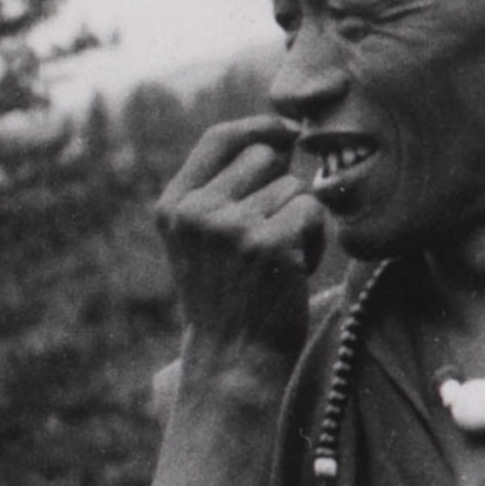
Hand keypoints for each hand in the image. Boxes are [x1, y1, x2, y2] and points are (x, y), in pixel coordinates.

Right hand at [155, 117, 328, 380]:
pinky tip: (291, 270)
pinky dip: (312, 240)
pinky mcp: (267, 243)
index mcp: (171, 206)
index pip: (219, 139)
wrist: (232, 358)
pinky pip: (311, 212)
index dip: (259, 127)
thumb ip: (223, 189)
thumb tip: (281, 136)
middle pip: (264, 156)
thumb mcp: (202, 239)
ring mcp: (229, 226)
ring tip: (276, 260)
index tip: (287, 132)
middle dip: (280, 185)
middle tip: (268, 233)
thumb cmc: (227, 297)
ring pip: (293, 187)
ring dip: (298, 219)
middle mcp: (194, 211)